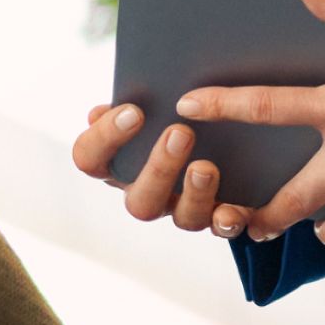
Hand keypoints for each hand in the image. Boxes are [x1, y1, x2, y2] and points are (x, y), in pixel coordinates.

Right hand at [72, 103, 232, 234]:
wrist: (233, 124)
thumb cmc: (182, 107)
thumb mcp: (157, 98)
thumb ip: (135, 99)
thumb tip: (102, 110)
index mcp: (119, 162)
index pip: (90, 158)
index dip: (105, 139)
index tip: (133, 111)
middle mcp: (148, 192)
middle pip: (138, 203)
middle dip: (158, 169)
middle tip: (181, 133)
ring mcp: (184, 208)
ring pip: (183, 218)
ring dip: (195, 194)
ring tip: (207, 166)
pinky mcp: (223, 215)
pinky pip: (224, 227)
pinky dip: (227, 221)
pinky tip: (232, 209)